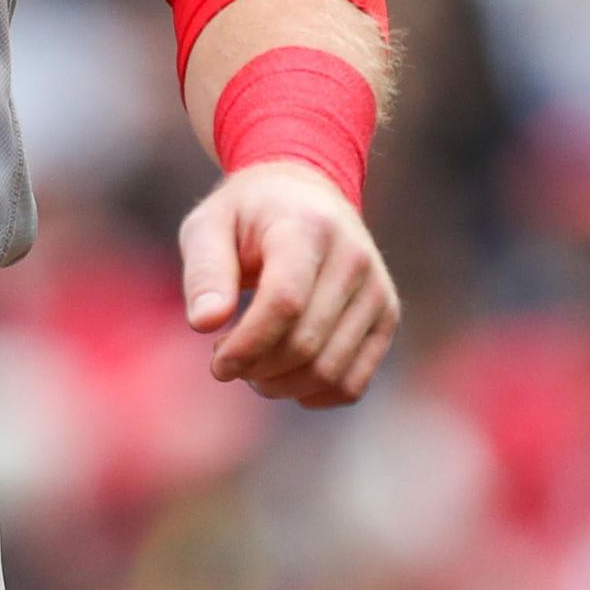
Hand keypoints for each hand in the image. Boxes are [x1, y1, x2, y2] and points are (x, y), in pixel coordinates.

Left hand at [180, 161, 397, 407]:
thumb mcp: (208, 226)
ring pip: (329, 371)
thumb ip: (204, 272)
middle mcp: (354, 257)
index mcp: (307, 227)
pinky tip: (283, 377)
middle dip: (256, 368)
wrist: (304, 194)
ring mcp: (377, 290)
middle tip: (225, 360)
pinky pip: (353, 384)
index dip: (248, 344)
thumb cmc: (246, 216)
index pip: (286, 301)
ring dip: (280, 385)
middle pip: (305, 343)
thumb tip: (204, 323)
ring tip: (251, 365)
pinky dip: (313, 394)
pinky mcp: (386, 317)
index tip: (217, 362)